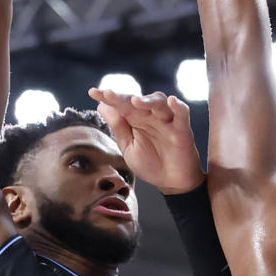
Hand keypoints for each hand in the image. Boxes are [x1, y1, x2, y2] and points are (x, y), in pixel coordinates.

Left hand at [88, 89, 204, 193]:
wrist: (171, 183)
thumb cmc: (151, 164)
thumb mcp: (129, 147)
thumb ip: (118, 127)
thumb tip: (102, 106)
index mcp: (136, 120)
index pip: (121, 105)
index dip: (108, 97)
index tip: (93, 92)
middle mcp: (151, 117)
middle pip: (137, 100)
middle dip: (123, 97)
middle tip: (109, 94)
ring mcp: (167, 121)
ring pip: (159, 102)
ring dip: (148, 100)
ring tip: (136, 102)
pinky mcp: (182, 130)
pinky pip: (182, 114)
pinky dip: (179, 107)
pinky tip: (172, 102)